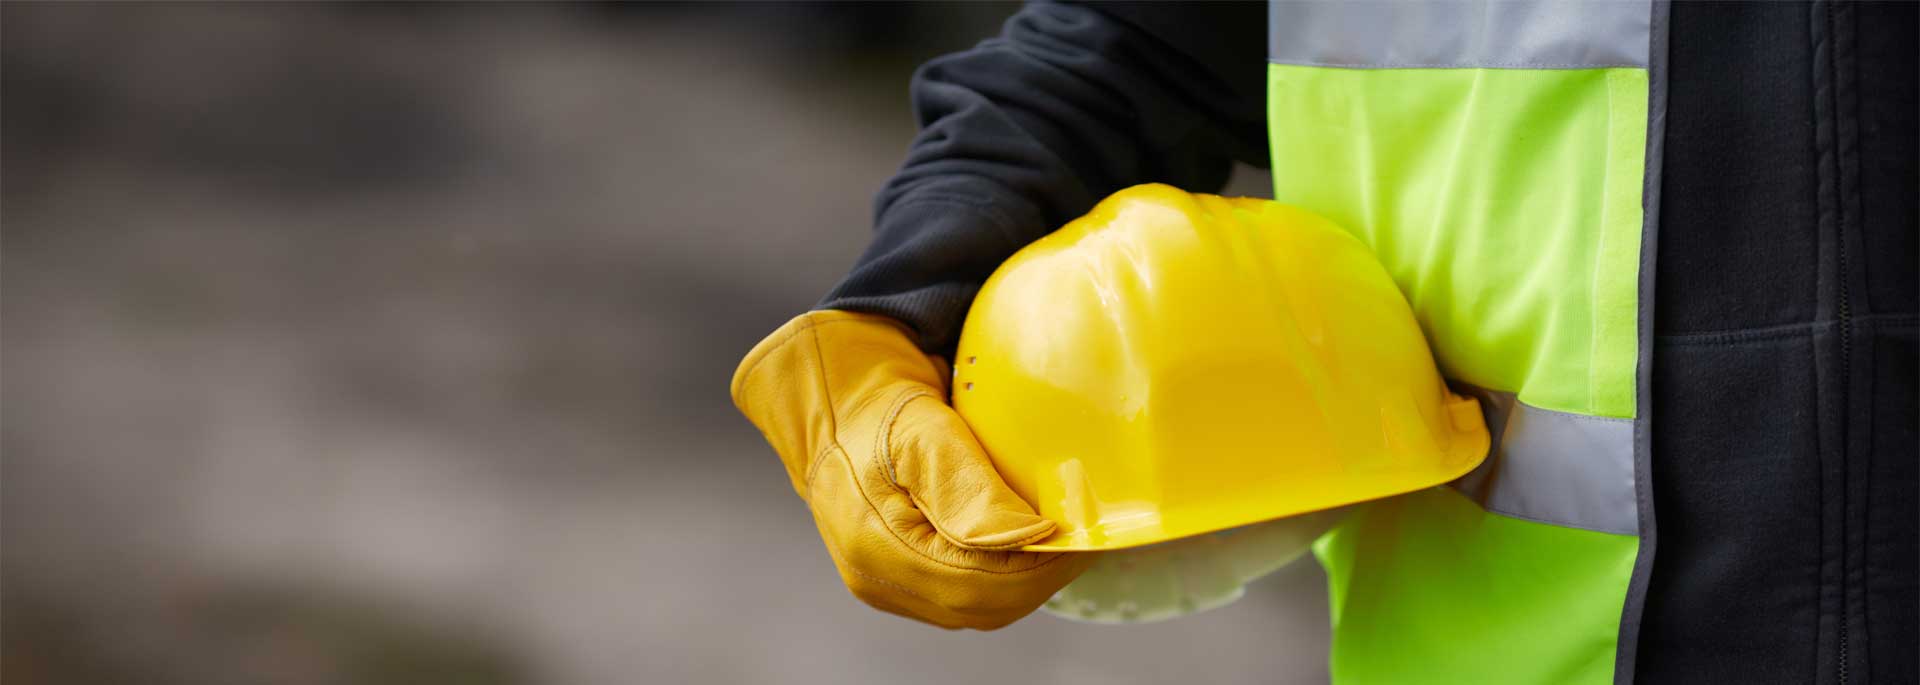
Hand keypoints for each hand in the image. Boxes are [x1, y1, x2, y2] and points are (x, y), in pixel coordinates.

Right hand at [731, 310, 1091, 628]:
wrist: (832, 403)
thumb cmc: (879, 403)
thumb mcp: (924, 430)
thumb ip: (970, 490)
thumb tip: (1031, 538)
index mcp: (876, 545)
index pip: (977, 584)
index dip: (1037, 568)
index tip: (1081, 536)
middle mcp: (876, 577)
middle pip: (980, 606)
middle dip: (1039, 578)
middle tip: (1084, 539)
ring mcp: (883, 583)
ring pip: (975, 609)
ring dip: (1024, 583)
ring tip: (1062, 544)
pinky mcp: (895, 578)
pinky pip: (960, 596)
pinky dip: (1001, 579)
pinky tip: (1026, 547)